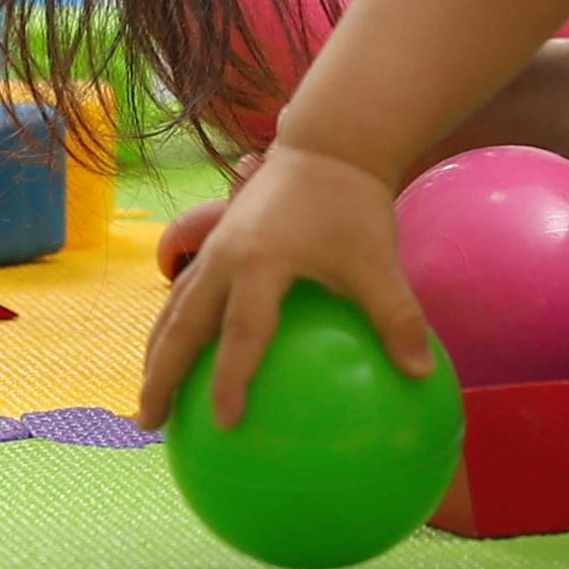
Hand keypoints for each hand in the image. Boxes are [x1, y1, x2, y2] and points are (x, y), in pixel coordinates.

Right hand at [133, 144, 436, 432]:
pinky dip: (172, 328)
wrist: (327, 145)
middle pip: (182, 324)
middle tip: (148, 423)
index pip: (242, 331)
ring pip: (173, 309)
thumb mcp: (379, 260)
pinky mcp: (215, 243)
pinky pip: (183, 293)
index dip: (231, 379)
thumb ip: (397, 316)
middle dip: (161, 375)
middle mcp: (225, 255)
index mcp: (261, 260)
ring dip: (156, 355)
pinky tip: (174, 359)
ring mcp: (214, 247)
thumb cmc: (354, 204)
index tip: (225, 423)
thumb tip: (421, 374)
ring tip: (147, 404)